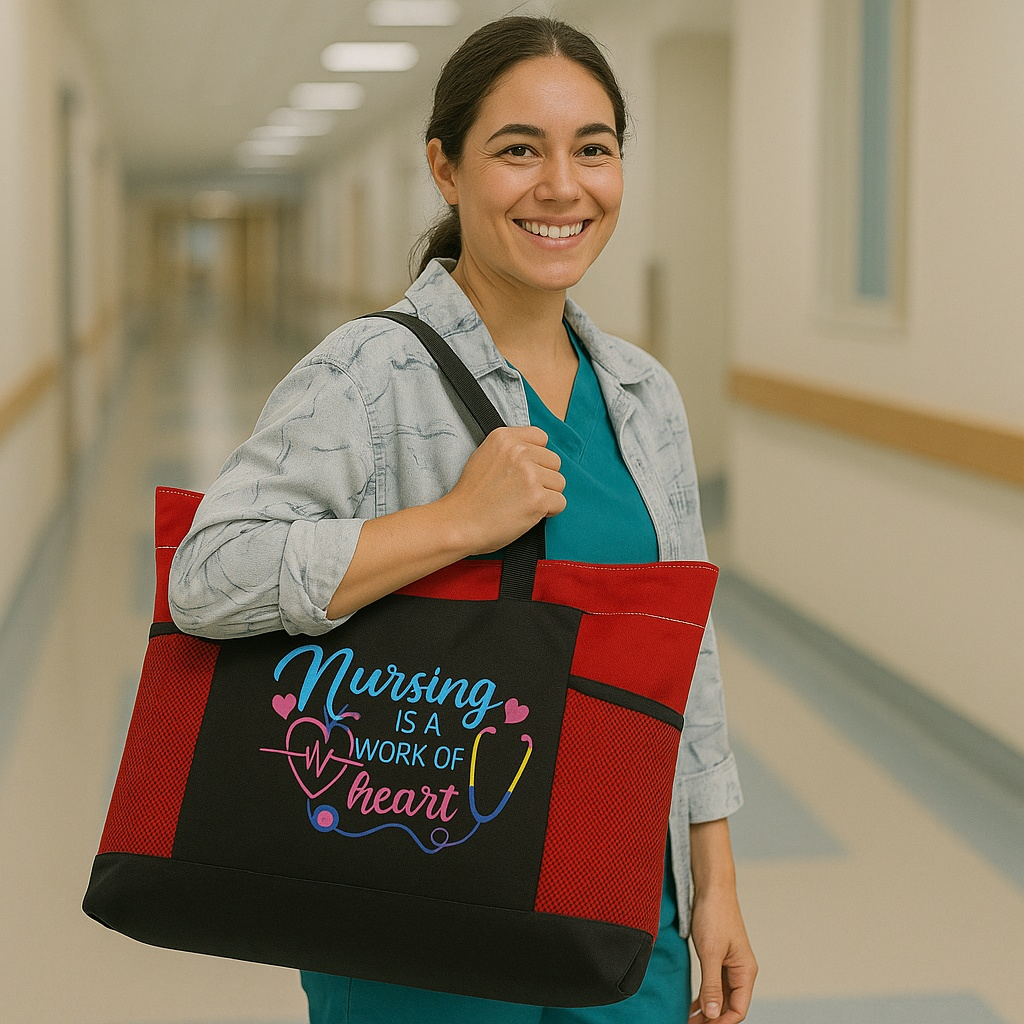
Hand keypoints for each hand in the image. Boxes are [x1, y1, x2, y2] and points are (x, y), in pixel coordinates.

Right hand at [439, 426, 565, 553]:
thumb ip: (510, 451)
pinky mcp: (537, 498)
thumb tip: (535, 454)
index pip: (541, 438)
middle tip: (520, 492)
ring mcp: (529, 475)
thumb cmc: (470, 498)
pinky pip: (560, 502)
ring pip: (560, 482)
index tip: (523, 473)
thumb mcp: (484, 457)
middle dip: (543, 478)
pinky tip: (528, 513)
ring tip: (522, 503)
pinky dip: (548, 512)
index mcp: (504, 438)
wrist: (458, 524)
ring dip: (546, 495)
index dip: (536, 458)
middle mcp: (518, 452)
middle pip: (554, 462)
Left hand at [688, 887, 756, 1022]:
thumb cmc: (714, 914)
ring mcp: (731, 964)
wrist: (712, 887)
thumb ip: (712, 984)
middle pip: (730, 1006)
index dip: (720, 1022)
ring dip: (708, 1009)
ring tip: (690, 1019)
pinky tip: (694, 1004)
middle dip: (712, 1019)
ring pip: (722, 996)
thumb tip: (713, 1014)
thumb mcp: (710, 952)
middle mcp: (741, 971)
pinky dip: (706, 995)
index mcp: (745, 971)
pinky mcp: (720, 957)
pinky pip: (716, 984)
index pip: (738, 1009)